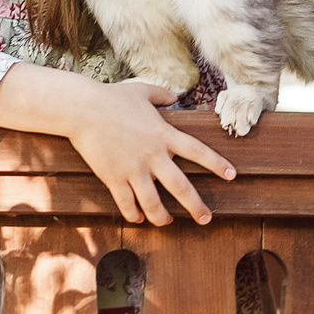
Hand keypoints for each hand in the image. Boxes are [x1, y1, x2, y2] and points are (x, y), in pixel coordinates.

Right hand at [66, 78, 236, 225]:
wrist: (82, 109)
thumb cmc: (111, 97)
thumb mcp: (142, 91)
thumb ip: (162, 95)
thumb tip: (175, 96)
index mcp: (163, 134)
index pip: (197, 152)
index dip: (216, 164)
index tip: (231, 175)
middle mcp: (152, 155)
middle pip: (180, 187)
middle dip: (196, 206)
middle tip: (206, 219)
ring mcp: (133, 169)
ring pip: (154, 204)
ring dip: (163, 218)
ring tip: (168, 223)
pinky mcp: (114, 178)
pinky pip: (127, 204)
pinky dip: (134, 214)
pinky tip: (138, 218)